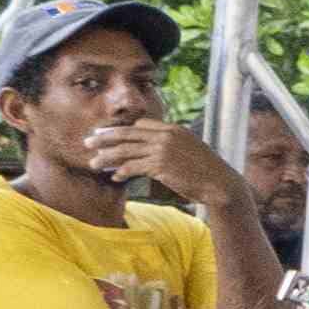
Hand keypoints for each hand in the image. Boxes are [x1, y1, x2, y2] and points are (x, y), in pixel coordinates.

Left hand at [88, 114, 248, 218]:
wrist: (220, 183)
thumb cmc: (206, 170)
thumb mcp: (190, 150)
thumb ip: (171, 145)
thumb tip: (152, 151)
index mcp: (173, 129)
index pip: (140, 125)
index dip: (121, 130)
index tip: (106, 135)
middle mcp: (166, 136)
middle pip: (127, 134)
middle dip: (105, 138)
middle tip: (88, 142)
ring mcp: (163, 150)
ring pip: (126, 151)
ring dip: (106, 157)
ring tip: (93, 163)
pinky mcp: (160, 165)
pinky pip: (133, 167)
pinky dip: (122, 171)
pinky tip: (115, 177)